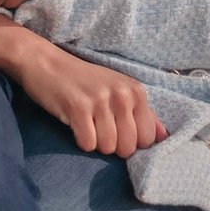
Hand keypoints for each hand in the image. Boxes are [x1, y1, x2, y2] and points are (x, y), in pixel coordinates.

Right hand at [0, 17, 167, 157]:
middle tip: (98, 128)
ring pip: (108, 148)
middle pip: (128, 147)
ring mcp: (100, 100)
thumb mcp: (117, 90)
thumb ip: (143, 114)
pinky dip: (80, 140)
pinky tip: (74, 124)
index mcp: (135, 90)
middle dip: (113, 146)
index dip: (130, 142)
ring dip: (95, 143)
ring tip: (86, 124)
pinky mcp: (78, 108)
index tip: (115, 130)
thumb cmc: (82, 81)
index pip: (147, 138)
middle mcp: (122, 94)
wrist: (45, 62)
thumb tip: (164, 137)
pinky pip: (88, 144)